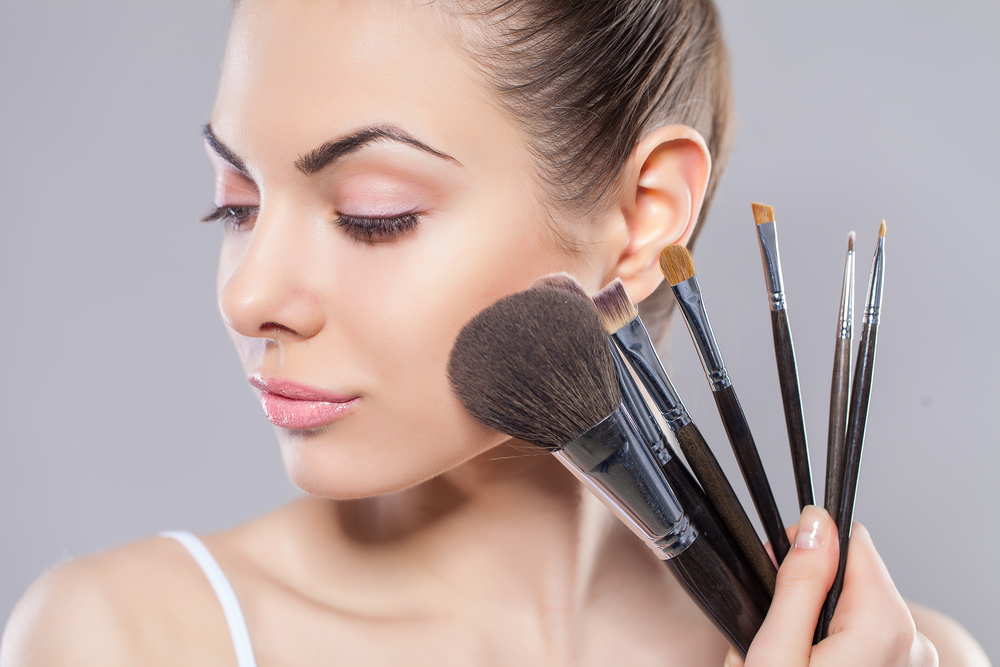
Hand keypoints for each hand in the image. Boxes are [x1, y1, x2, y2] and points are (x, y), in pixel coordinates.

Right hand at [723, 506, 937, 666]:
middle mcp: (912, 643)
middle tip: (767, 637)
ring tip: (781, 660)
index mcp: (885, 627)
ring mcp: (909, 663)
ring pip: (852, 609)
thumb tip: (817, 523)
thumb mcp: (776, 652)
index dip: (804, 548)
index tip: (774, 573)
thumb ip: (800, 583)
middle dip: (803, 595)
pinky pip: (862, 640)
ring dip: (811, 626)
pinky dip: (828, 649)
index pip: (852, 539)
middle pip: (850, 576)